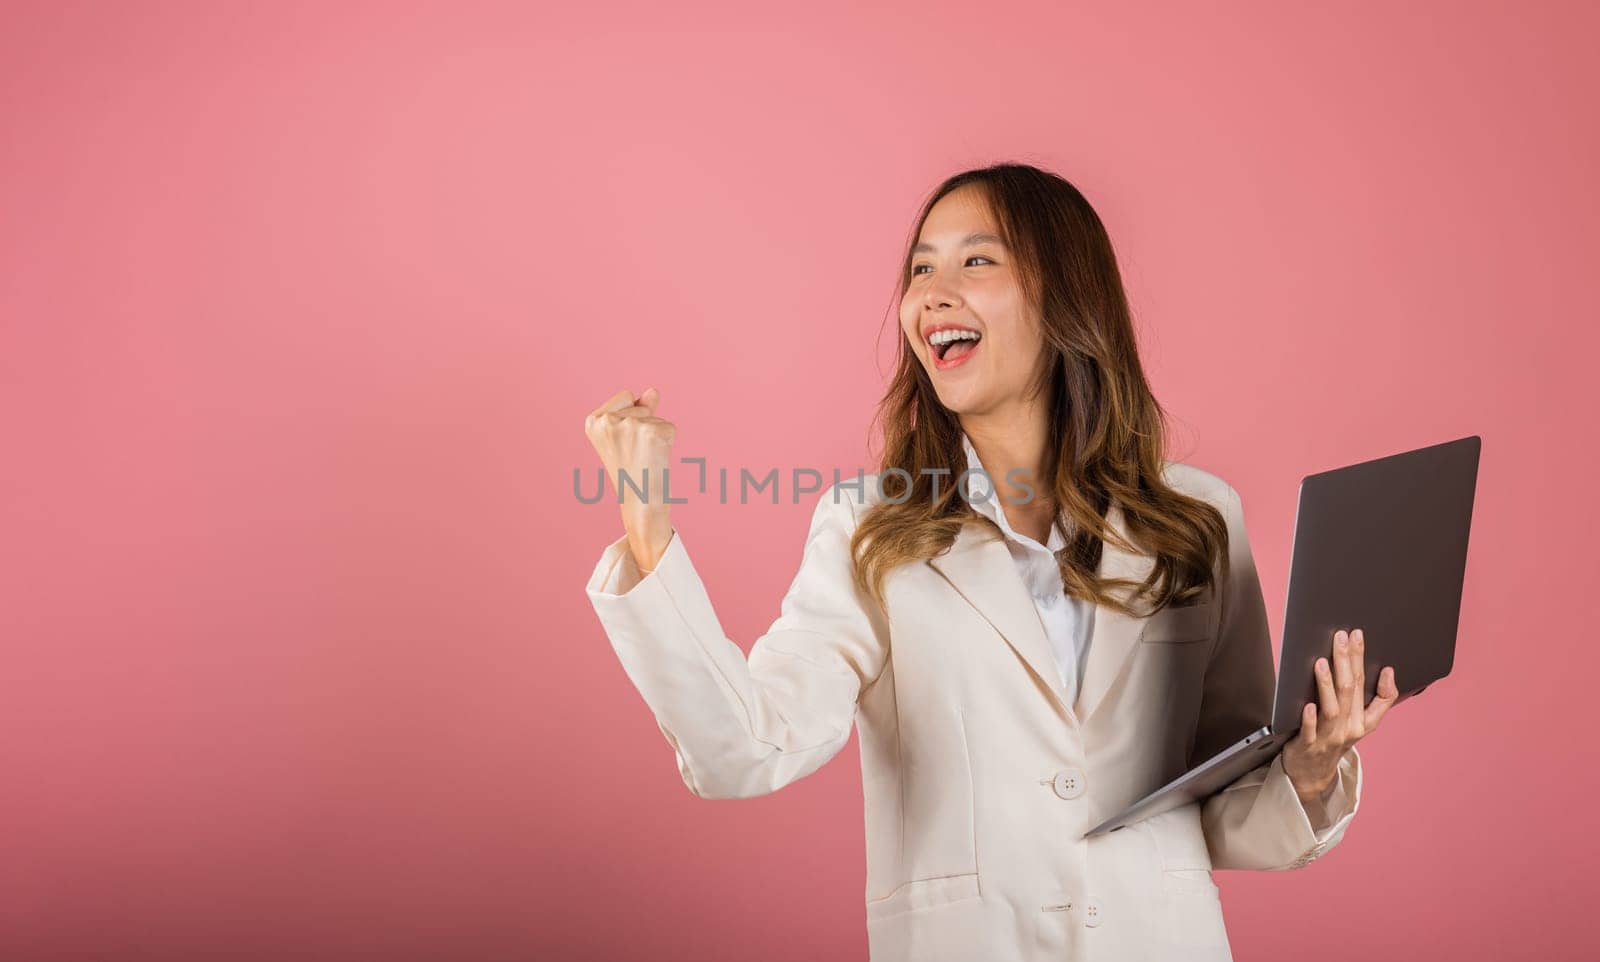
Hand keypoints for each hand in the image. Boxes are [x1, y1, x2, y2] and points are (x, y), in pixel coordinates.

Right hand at [583, 387, 675, 571]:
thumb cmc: (631, 470)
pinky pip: (669, 427)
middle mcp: (607, 422)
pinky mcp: (652, 433)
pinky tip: (656, 459)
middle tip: (636, 453)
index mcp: (593, 420)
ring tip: (644, 458)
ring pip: (656, 417)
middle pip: (641, 404)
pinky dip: (668, 442)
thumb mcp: (626, 436)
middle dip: (644, 424)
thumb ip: (639, 408)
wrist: (640, 503)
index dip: (630, 418)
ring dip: (656, 436)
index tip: (624, 443)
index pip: (625, 395)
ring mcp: (630, 426)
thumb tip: (653, 391)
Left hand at [1281, 628, 1398, 800]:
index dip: (1366, 662)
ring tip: (1322, 662)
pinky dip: (1310, 718)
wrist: (1313, 774)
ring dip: (1326, 685)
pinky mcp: (1308, 746)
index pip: (1370, 688)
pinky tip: (1307, 704)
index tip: (1361, 637)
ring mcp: (1328, 738)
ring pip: (1331, 709)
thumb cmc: (1335, 740)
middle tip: (1342, 636)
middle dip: (1347, 661)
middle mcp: (1349, 728)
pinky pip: (1310, 731)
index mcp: (1363, 721)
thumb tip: (1388, 672)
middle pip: (1350, 691)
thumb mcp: (1362, 723)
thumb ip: (1378, 701)